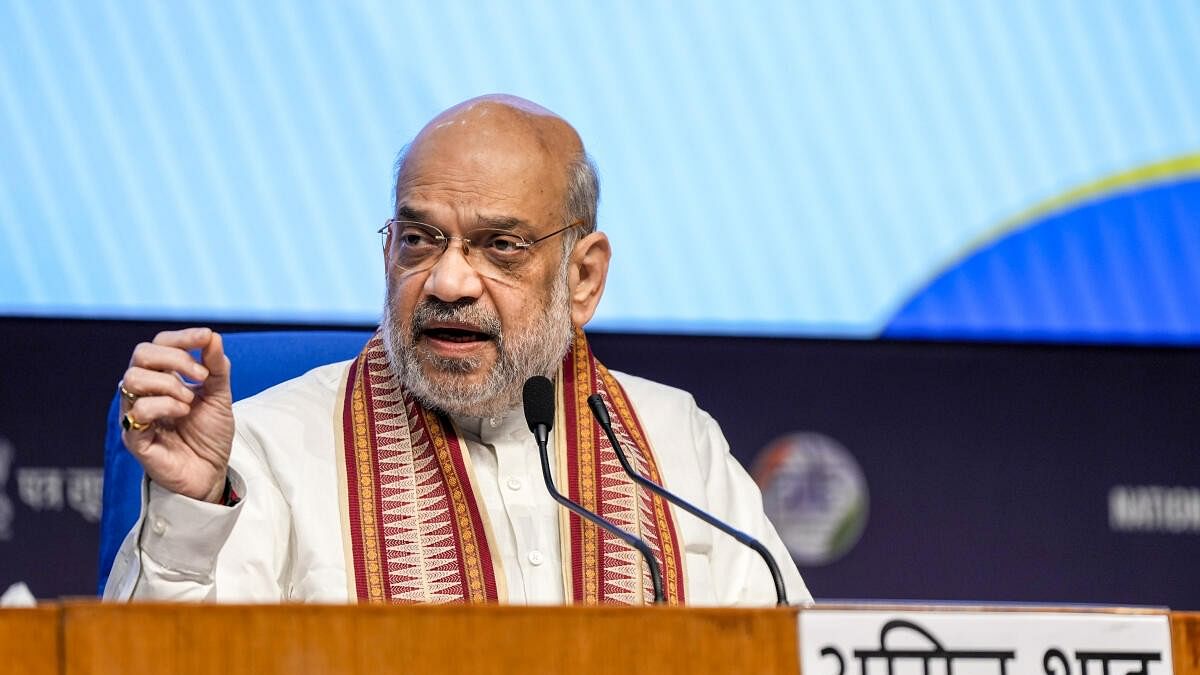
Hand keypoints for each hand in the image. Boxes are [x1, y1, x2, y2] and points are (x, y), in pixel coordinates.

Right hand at [119, 328, 233, 502]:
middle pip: (140, 355)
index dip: (180, 337)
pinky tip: (183, 413)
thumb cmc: (210, 435)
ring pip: (132, 378)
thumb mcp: (220, 396)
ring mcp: (136, 414)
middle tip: (201, 376)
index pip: (159, 345)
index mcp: (163, 378)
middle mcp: (145, 392)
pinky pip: (137, 410)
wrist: (212, 473)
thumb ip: (217, 367)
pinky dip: (164, 405)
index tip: (205, 337)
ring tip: (189, 401)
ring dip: (168, 383)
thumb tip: (212, 336)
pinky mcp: (134, 437)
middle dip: (175, 358)